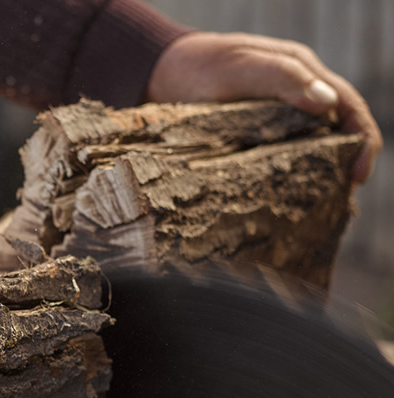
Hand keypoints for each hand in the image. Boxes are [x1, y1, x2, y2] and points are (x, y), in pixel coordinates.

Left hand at [147, 31, 381, 182]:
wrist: (161, 75)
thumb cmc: (201, 65)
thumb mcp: (241, 67)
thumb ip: (282, 79)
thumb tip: (326, 105)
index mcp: (303, 73)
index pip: (348, 105)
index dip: (362, 139)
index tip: (360, 173)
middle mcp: (295, 96)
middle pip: (336, 130)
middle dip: (346, 162)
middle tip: (342, 197)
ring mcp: (274, 118)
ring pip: (311, 147)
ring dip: (320, 174)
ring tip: (319, 205)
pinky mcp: (253, 137)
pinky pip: (281, 158)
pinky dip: (289, 177)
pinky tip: (285, 199)